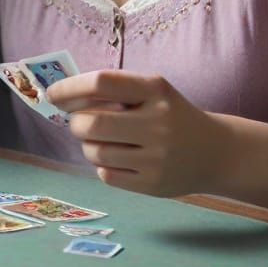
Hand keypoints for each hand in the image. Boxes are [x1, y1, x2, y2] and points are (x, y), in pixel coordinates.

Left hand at [46, 70, 225, 196]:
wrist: (215, 152)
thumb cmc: (170, 115)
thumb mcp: (151, 92)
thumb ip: (113, 90)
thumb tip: (61, 97)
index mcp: (155, 89)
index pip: (101, 82)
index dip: (69, 88)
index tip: (52, 94)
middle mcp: (158, 121)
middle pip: (92, 123)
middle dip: (75, 123)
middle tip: (79, 123)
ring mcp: (157, 156)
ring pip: (95, 152)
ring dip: (88, 145)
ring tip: (103, 141)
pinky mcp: (154, 184)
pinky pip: (106, 175)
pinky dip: (103, 166)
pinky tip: (120, 159)